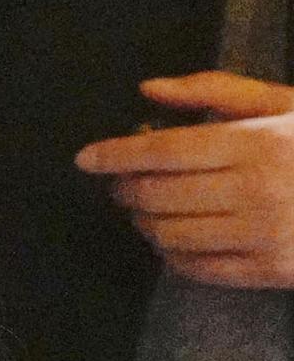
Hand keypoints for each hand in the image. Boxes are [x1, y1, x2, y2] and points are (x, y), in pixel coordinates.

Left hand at [77, 75, 293, 286]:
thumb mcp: (286, 103)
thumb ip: (217, 91)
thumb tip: (149, 88)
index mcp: (257, 143)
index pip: (163, 150)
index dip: (115, 154)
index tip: (85, 158)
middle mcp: (256, 191)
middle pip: (157, 195)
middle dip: (126, 189)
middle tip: (120, 183)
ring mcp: (263, 236)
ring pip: (169, 236)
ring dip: (144, 223)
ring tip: (145, 210)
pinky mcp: (272, 272)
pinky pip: (197, 270)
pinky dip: (171, 255)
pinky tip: (173, 240)